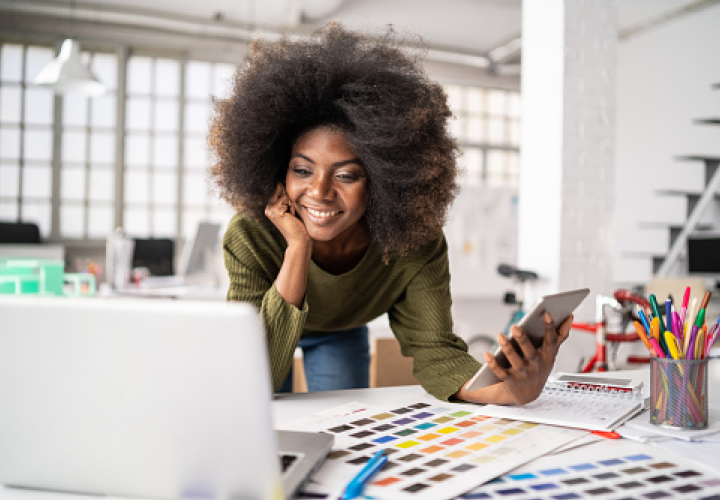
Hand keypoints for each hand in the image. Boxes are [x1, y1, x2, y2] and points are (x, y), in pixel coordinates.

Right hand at [265, 183, 310, 247]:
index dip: (287, 193)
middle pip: (280, 190)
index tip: (292, 206)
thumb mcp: (292, 209)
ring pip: (284, 194)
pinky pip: (285, 199)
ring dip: (292, 202)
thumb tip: (285, 181)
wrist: (299, 240)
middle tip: (292, 213)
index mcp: (270, 207)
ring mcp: (270, 210)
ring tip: (292, 215)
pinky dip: (292, 206)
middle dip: (290, 197)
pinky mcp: (275, 211)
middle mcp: (268, 208)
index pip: (279, 190)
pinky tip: (292, 216)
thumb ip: (288, 198)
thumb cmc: (299, 225)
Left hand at [457, 312, 572, 404]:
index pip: (551, 341)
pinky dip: (492, 363)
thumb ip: (560, 335)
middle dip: (523, 340)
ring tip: (500, 335)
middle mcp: (536, 366)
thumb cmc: (539, 367)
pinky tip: (486, 353)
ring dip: (507, 349)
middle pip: (530, 352)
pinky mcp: (509, 380)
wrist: (528, 394)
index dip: (550, 328)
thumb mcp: (551, 353)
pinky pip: (500, 372)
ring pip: (515, 362)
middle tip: (515, 326)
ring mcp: (523, 374)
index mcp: (547, 357)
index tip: (546, 313)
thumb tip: (570, 317)